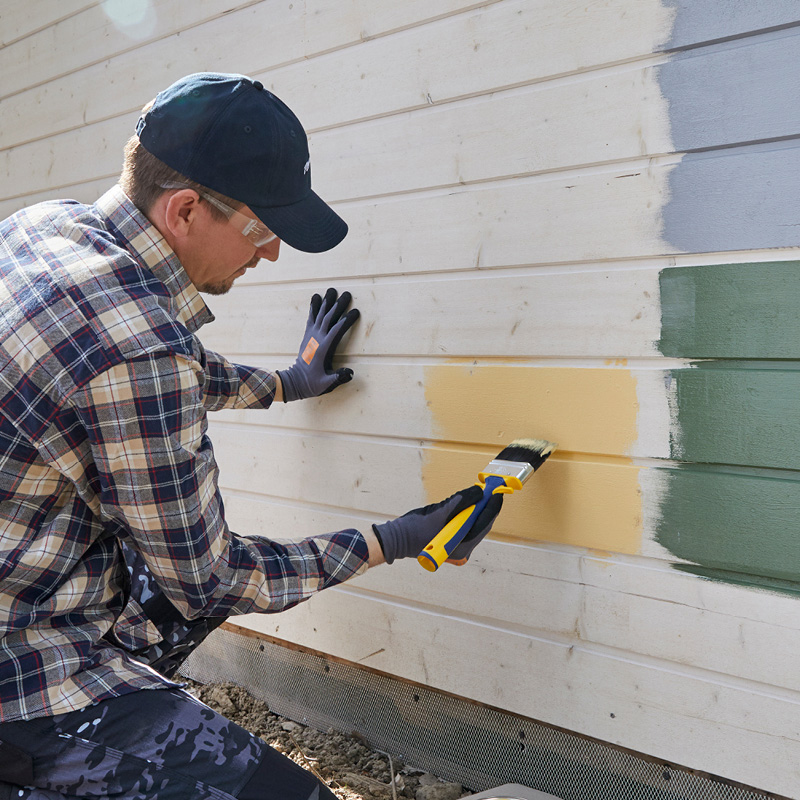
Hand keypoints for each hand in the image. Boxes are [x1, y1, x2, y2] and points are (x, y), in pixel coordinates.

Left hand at [278, 288, 359, 401]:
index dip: (346, 320)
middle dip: (338, 305)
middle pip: (329, 318)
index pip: (337, 330)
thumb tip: (350, 373)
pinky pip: (311, 318)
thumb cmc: (312, 383)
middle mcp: (317, 339)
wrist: (295, 381)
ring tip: (332, 290)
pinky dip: (314, 307)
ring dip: (327, 302)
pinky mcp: (307, 335)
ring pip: (320, 315)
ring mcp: (311, 336)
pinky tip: (316, 297)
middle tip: (347, 294)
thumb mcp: (326, 383)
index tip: (355, 312)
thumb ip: (338, 377)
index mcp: (324, 348)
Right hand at [372, 485, 502, 564]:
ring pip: (474, 523)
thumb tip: (478, 492)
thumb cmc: (414, 530)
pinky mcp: (451, 539)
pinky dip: (467, 513)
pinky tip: (468, 502)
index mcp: (462, 546)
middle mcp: (462, 548)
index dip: (492, 507)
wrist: (395, 539)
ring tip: (481, 493)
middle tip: (490, 490)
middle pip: (481, 524)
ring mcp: (457, 545)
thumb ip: (459, 502)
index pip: (484, 524)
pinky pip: (465, 524)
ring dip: (477, 508)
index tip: (496, 492)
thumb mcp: (438, 514)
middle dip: (485, 507)